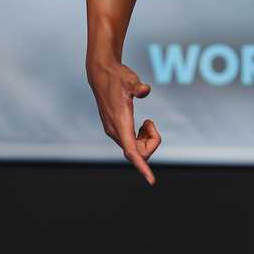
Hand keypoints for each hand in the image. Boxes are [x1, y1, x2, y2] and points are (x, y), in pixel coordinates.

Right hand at [86, 59, 160, 184]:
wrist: (101, 73)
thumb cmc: (117, 76)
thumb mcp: (129, 79)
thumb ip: (137, 86)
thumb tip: (145, 90)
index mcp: (120, 124)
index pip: (132, 151)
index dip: (143, 166)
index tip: (151, 180)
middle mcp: (115, 132)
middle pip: (140, 153)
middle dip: (152, 142)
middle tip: (150, 122)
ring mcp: (114, 132)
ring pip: (136, 149)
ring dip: (147, 139)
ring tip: (147, 122)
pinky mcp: (115, 129)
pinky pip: (133, 144)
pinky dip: (142, 137)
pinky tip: (142, 124)